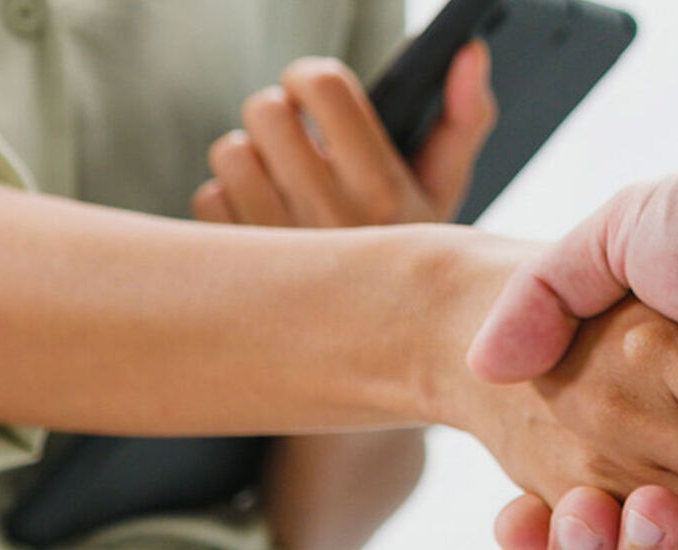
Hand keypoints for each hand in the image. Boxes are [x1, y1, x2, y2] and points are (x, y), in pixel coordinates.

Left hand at [199, 47, 489, 549]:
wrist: (381, 374)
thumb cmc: (416, 267)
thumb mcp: (448, 196)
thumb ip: (464, 116)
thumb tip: (469, 49)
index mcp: (388, 195)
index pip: (321, 87)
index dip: (309, 76)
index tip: (313, 90)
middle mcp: (333, 224)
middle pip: (264, 112)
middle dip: (276, 113)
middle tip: (293, 135)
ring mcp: (279, 254)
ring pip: (230, 154)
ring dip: (248, 156)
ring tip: (280, 181)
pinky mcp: (239, 277)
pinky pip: (208, 199)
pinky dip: (226, 200)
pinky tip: (262, 221)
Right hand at [446, 300, 677, 549]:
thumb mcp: (630, 226)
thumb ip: (551, 286)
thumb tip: (485, 361)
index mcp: (670, 391)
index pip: (595, 476)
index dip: (553, 518)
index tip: (522, 517)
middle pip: (642, 533)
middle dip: (600, 545)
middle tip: (582, 516)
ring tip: (628, 517)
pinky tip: (672, 540)